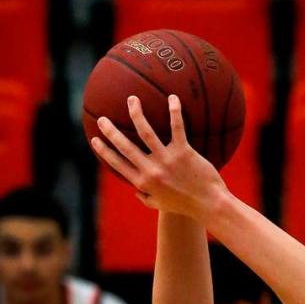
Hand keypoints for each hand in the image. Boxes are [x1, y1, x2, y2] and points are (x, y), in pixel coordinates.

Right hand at [90, 95, 228, 220]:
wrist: (209, 205)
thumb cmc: (187, 206)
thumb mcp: (162, 205)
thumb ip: (146, 197)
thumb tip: (136, 191)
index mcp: (144, 182)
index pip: (118, 164)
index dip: (104, 152)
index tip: (94, 139)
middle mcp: (152, 170)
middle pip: (125, 146)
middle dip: (111, 131)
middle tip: (102, 118)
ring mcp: (167, 160)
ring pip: (146, 133)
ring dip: (136, 114)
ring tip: (132, 100)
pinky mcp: (184, 153)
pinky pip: (177, 128)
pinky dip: (174, 111)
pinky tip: (172, 98)